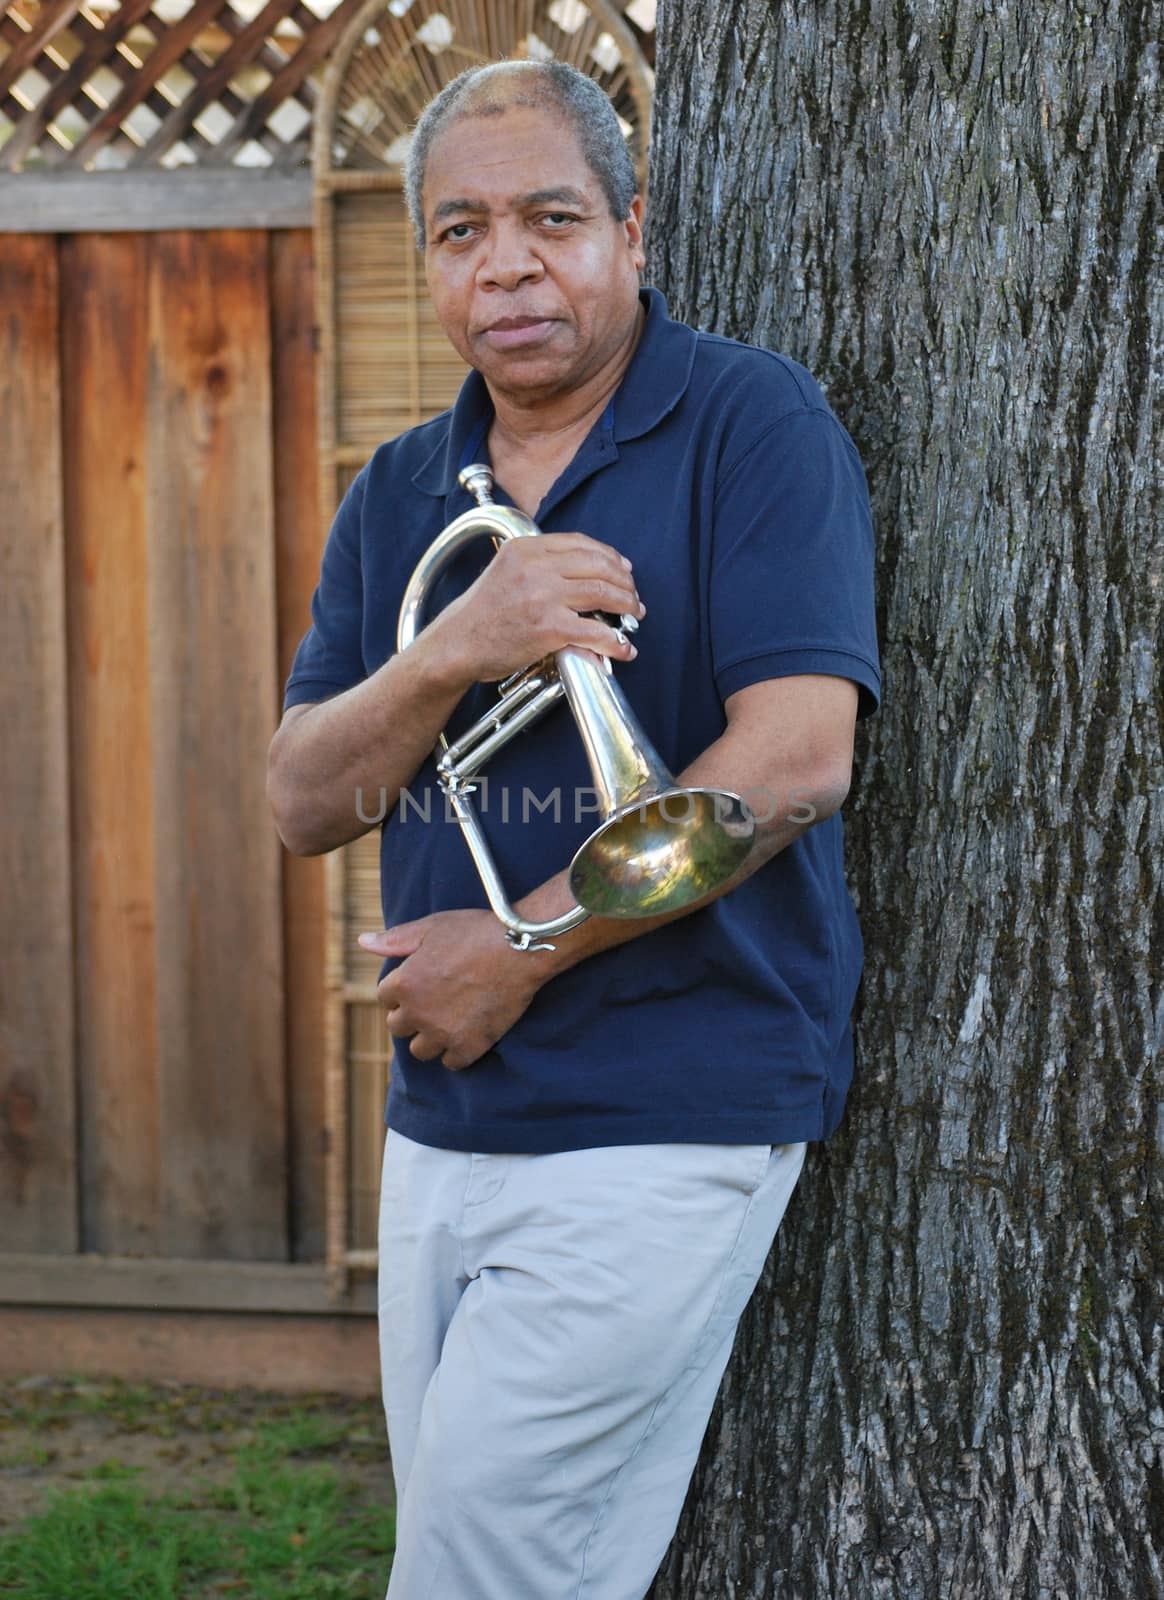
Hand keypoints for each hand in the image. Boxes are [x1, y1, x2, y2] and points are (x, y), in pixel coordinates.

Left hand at [358, 910, 547, 1069]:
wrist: (520, 950)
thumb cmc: (475, 932)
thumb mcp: (432, 927)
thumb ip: (395, 939)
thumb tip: (363, 942)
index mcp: (404, 983)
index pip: (384, 998)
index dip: (401, 990)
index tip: (419, 983)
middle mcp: (418, 1013)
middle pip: (398, 1027)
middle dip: (411, 1015)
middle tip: (434, 1001)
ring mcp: (443, 1033)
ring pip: (420, 1050)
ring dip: (429, 1038)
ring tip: (447, 1021)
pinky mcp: (470, 1046)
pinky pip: (451, 1062)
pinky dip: (455, 1052)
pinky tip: (465, 1035)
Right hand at [429, 533, 644, 684]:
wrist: (457, 644)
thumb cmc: (481, 615)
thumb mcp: (505, 572)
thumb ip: (538, 566)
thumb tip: (583, 572)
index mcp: (526, 549)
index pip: (580, 543)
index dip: (609, 555)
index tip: (624, 568)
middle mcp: (536, 567)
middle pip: (598, 566)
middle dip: (625, 582)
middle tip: (634, 597)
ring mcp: (543, 597)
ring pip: (602, 593)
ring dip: (627, 606)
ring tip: (635, 617)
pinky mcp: (549, 628)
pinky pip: (595, 631)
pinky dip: (616, 642)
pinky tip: (623, 649)